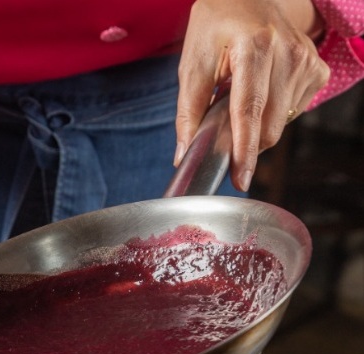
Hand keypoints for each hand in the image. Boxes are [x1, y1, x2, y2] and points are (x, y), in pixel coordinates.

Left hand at [175, 0, 328, 190]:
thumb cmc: (215, 27)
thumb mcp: (192, 63)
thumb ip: (188, 111)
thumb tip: (184, 154)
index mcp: (254, 46)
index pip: (248, 110)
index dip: (244, 149)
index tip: (241, 178)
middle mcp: (287, 52)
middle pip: (268, 125)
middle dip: (244, 141)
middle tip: (222, 129)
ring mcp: (307, 60)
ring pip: (280, 123)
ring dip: (256, 125)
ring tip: (240, 96)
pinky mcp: (317, 68)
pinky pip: (292, 112)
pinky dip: (272, 112)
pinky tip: (261, 90)